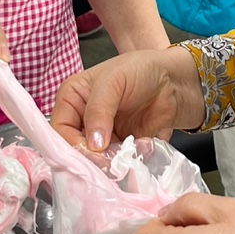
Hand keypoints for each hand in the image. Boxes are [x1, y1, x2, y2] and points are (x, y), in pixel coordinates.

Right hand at [50, 46, 204, 152]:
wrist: (175, 81)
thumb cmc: (142, 69)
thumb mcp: (114, 80)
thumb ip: (99, 109)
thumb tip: (92, 144)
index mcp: (72, 98)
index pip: (59, 129)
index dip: (70, 143)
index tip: (91, 152)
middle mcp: (82, 119)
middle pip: (74, 149)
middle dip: (92, 156)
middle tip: (112, 157)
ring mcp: (102, 136)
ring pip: (96, 161)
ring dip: (114, 159)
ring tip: (133, 146)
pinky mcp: (121, 148)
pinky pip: (118, 163)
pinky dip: (130, 160)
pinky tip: (144, 145)